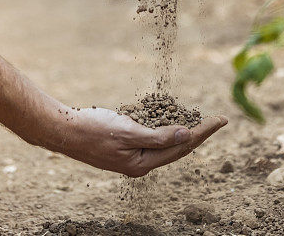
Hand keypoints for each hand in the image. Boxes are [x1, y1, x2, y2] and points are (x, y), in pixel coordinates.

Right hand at [55, 107, 226, 176]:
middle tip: (217, 120)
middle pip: (177, 147)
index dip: (203, 132)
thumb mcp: (129, 131)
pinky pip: (150, 137)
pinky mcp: (124, 146)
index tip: (221, 120)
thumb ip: (158, 136)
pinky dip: (163, 126)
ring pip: (164, 142)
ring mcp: (131, 155)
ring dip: (182, 130)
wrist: (62, 130)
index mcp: (142, 164)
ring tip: (200, 120)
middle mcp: (140, 163)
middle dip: (198, 133)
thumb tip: (186, 134)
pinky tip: (169, 118)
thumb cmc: (93, 130)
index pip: (182, 146)